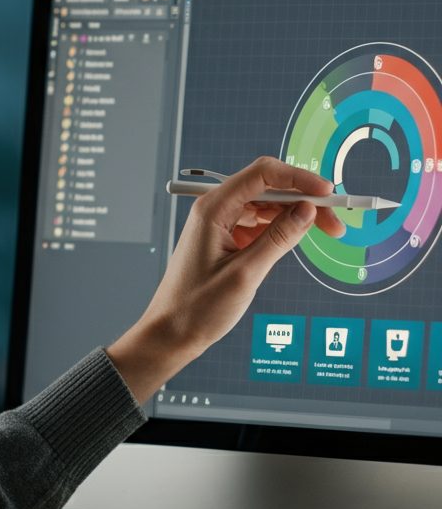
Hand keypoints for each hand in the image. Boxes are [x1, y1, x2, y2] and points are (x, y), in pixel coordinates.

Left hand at [106, 157, 345, 402]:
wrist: (171, 334)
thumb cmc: (197, 308)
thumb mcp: (245, 274)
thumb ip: (278, 239)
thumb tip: (308, 210)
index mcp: (212, 210)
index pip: (262, 174)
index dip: (299, 178)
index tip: (329, 192)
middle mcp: (215, 210)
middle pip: (269, 188)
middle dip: (305, 198)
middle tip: (336, 221)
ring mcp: (220, 224)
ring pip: (268, 205)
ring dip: (298, 214)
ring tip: (329, 231)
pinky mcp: (226, 239)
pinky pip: (260, 223)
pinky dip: (283, 228)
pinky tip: (301, 237)